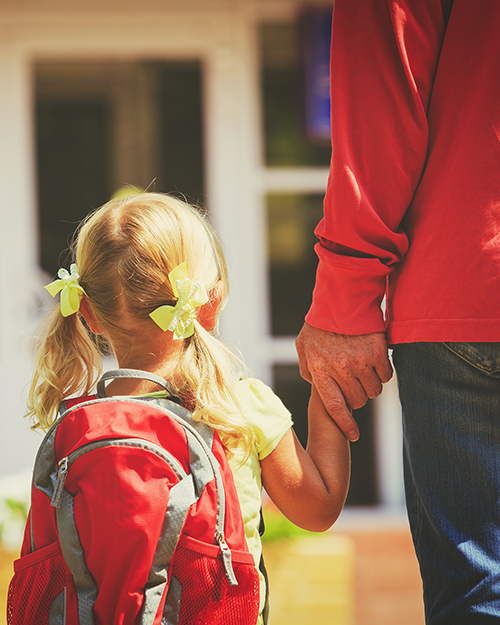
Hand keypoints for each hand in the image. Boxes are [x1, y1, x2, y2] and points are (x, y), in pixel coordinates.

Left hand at [296, 323, 392, 440]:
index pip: (334, 407)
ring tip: (364, 370)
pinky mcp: (378, 352)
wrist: (343, 297)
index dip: (345, 425)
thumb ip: (307, 368)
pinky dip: (383, 372)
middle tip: (354, 383)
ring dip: (371, 385)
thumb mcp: (304, 345)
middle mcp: (341, 369)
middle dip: (356, 397)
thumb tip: (313, 384)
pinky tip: (375, 361)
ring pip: (374, 391)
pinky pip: (387, 376)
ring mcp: (361, 361)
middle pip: (357, 401)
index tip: (353, 436)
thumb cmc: (321, 323)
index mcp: (320, 370)